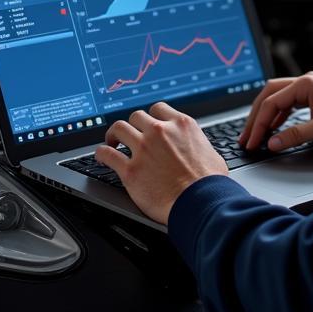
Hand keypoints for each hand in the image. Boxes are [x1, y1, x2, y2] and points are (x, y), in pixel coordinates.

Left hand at [95, 102, 228, 225]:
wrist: (200, 203)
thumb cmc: (210, 183)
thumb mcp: (211, 153)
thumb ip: (197, 145)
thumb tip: (197, 149)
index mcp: (181, 125)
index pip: (158, 109)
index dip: (151, 117)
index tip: (147, 124)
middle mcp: (160, 132)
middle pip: (136, 116)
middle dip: (132, 125)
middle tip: (129, 134)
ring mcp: (143, 149)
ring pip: (119, 128)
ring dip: (113, 135)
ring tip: (111, 141)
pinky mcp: (130, 171)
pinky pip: (107, 154)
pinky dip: (101, 153)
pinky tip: (101, 157)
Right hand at [239, 71, 312, 152]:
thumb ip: (295, 135)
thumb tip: (272, 143)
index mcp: (305, 84)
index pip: (272, 102)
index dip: (258, 124)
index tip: (252, 141)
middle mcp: (305, 82)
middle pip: (269, 95)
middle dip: (256, 117)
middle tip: (246, 137)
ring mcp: (309, 88)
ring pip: (277, 99)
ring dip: (265, 116)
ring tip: (255, 134)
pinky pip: (288, 103)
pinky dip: (277, 116)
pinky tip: (273, 128)